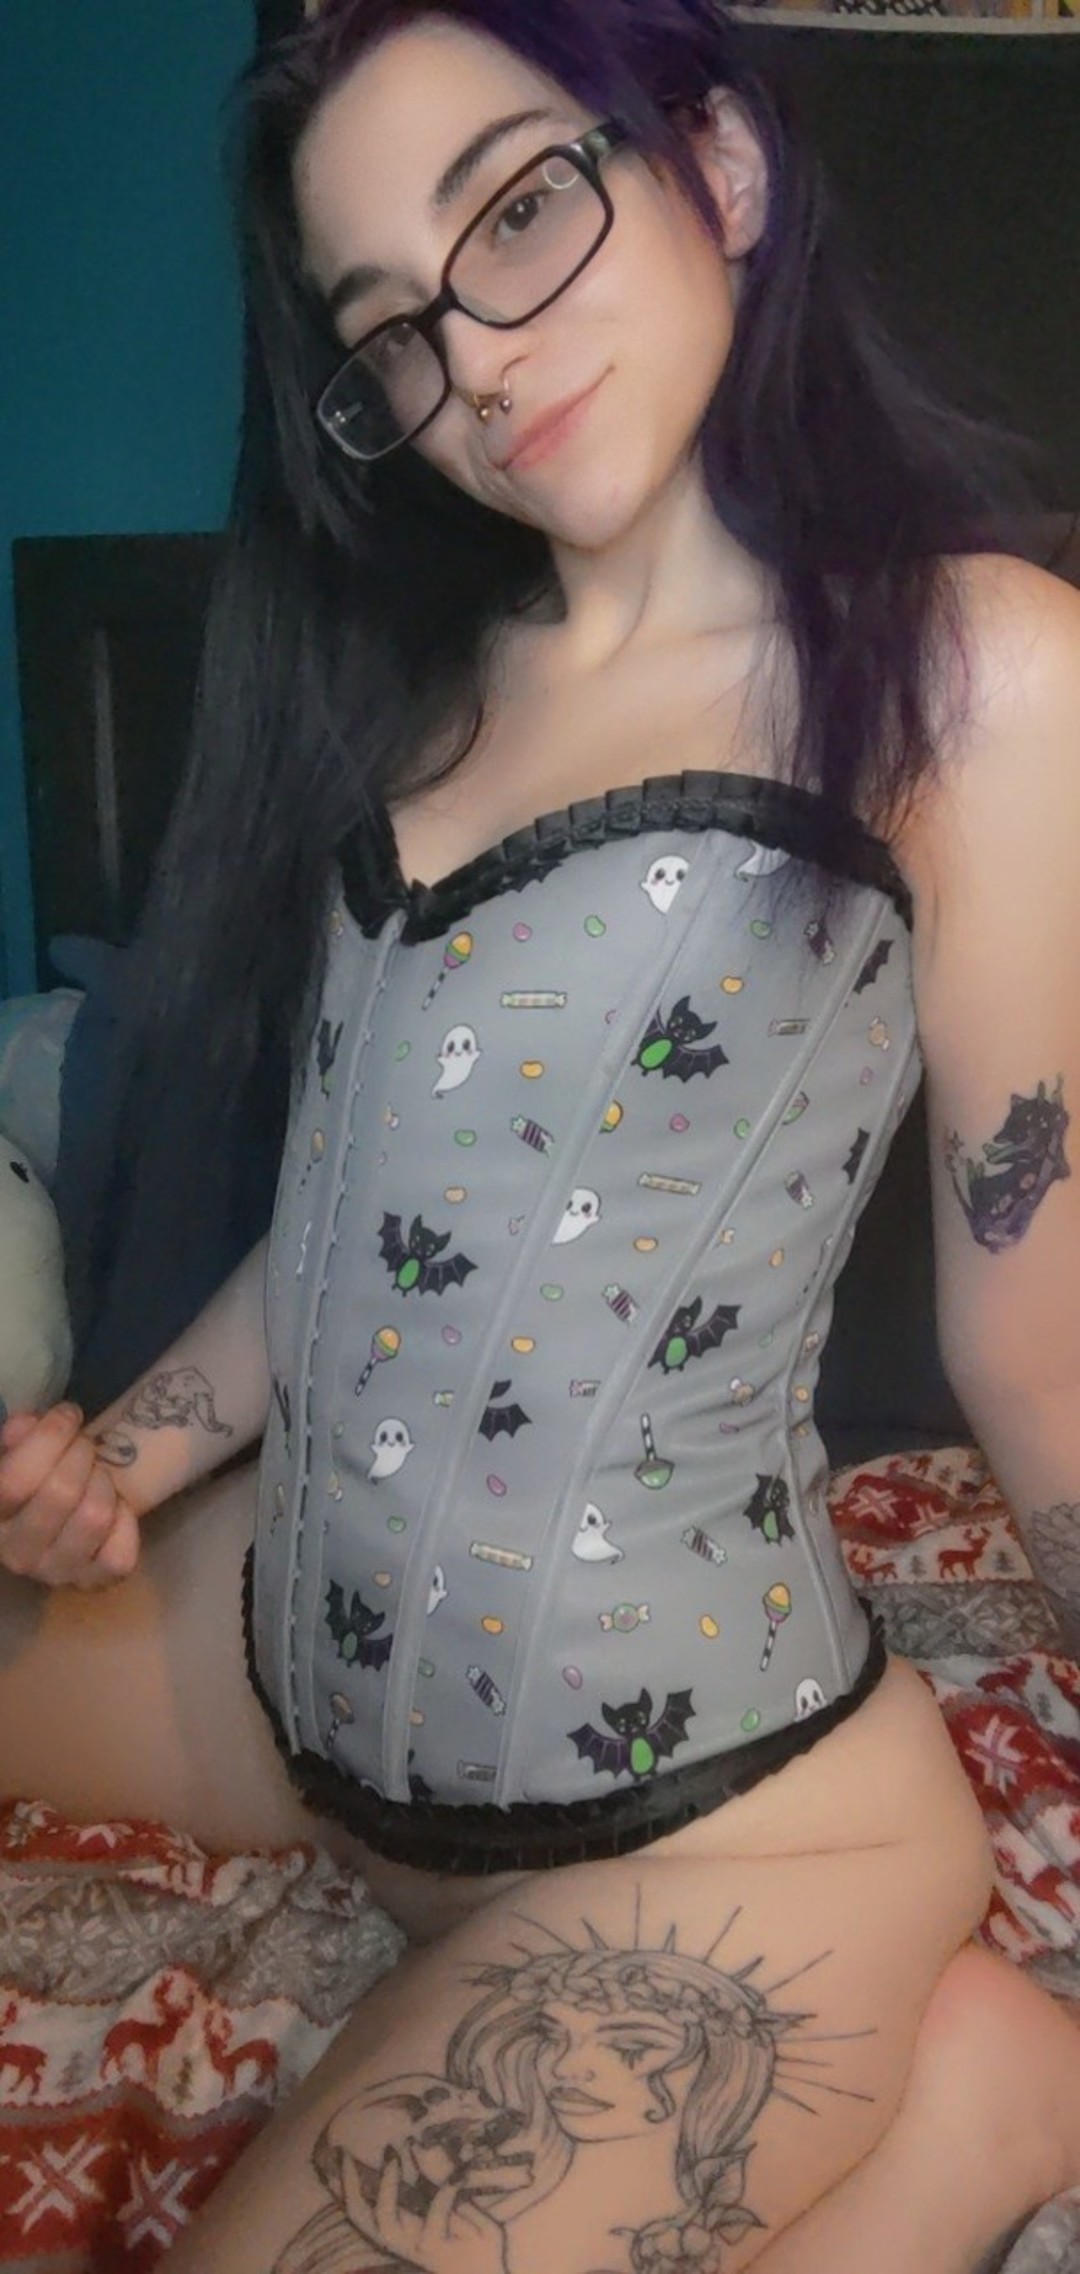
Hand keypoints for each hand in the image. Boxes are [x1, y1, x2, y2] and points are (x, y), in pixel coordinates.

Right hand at [0, 1405, 140, 1588]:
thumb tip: (26, 1424)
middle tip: (86, 1445)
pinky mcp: (95, 1581)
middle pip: (60, 1494)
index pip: (14, 1481)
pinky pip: (120, 1551)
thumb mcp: (18, 1454)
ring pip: (93, 1517)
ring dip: (103, 1483)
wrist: (58, 1524)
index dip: (48, 1438)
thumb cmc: (36, 1481)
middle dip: (81, 1454)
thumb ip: (19, 1436)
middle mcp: (18, 1554)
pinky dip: (125, 1521)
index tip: (69, 1414)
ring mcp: (57, 1573)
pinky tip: (115, 1507)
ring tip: (98, 1474)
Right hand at [337, 2141, 515, 2273]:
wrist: (488, 2271)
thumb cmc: (467, 2235)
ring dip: (386, 2188)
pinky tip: (459, 2176)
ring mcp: (417, 2247)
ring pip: (386, 2222)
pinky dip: (445, 2193)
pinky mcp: (439, 2250)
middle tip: (348, 2153)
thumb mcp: (449, 2203)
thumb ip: (432, 2180)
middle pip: (361, 2219)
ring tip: (394, 2156)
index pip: (362, 2210)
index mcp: (402, 2227)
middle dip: (349, 2187)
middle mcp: (402, 2239)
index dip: (346, 2185)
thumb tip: (414, 2145)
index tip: (340, 2152)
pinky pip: (435, 2218)